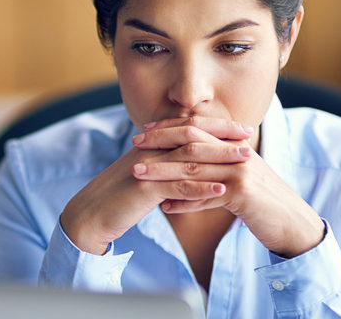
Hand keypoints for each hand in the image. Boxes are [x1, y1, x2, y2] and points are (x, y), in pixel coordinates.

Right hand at [59, 118, 251, 254]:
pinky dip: (201, 188)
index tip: (240, 128)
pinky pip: (177, 187)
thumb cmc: (118, 197)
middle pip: (192, 136)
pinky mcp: (144, 189)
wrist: (90, 213)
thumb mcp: (143, 175)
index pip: (187, 127)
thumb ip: (163, 165)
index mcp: (150, 145)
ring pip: (189, 158)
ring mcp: (147, 168)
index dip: (215, 126)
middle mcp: (149, 150)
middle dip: (223, 136)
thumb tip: (186, 161)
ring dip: (220, 158)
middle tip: (249, 137)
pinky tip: (222, 191)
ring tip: (247, 161)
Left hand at [133, 117, 324, 257]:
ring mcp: (241, 172)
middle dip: (160, 142)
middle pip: (192, 142)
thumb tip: (182, 170)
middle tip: (134, 144)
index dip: (169, 128)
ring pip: (194, 168)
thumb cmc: (261, 202)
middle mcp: (237, 153)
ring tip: (138, 174)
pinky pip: (206, 196)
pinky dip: (184, 202)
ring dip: (163, 171)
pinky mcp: (243, 194)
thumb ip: (213, 168)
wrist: (293, 223)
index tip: (144, 131)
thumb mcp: (236, 178)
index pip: (197, 128)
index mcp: (234, 144)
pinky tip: (165, 207)